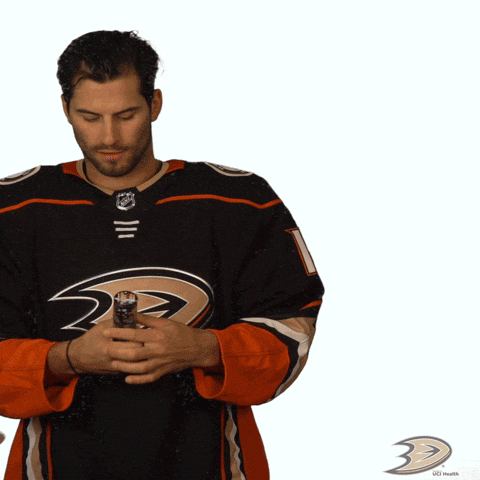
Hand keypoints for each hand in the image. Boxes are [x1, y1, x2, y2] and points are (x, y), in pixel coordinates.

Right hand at [67, 320, 142, 374]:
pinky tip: (139, 356)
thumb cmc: (90, 339)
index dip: (141, 338)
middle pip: (136, 355)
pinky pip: (130, 368)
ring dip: (142, 356)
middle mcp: (111, 359)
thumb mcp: (102, 327)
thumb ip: (118, 322)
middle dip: (144, 348)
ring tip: (146, 348)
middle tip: (148, 341)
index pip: (132, 344)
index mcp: (108, 347)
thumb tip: (134, 319)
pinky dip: (136, 362)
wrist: (77, 357)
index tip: (146, 333)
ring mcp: (113, 367)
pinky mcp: (115, 372)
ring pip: (135, 364)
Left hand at [102, 313, 220, 383]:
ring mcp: (160, 362)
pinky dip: (137, 380)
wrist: (197, 347)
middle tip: (106, 349)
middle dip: (117, 352)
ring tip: (113, 363)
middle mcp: (158, 350)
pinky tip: (127, 379)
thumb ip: (147, 319)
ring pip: (138, 368)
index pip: (134, 334)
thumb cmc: (182, 333)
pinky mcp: (163, 371)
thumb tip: (133, 314)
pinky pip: (148, 378)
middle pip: (133, 353)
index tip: (107, 332)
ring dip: (124, 366)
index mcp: (158, 335)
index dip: (118, 333)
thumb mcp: (165, 322)